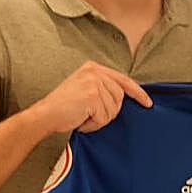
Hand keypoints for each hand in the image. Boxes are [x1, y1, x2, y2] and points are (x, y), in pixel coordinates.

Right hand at [34, 61, 151, 133]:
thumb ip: (103, 88)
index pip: (123, 79)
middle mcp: (95, 72)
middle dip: (109, 111)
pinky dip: (93, 124)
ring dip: (99, 119)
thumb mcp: (84, 89)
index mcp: (93, 68)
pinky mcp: (92, 96)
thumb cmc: (62, 107)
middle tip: (89, 115)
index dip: (138, 93)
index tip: (147, 103)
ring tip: (82, 116)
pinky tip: (80, 120)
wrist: (44, 115)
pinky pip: (104, 117)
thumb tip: (124, 98)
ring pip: (113, 109)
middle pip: (120, 97)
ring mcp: (94, 83)